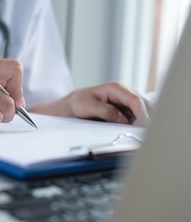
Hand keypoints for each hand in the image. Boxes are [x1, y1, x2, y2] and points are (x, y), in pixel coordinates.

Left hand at [31, 82, 151, 125]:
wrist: (75, 104)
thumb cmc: (80, 103)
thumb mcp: (87, 106)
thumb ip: (104, 111)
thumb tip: (122, 119)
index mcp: (116, 88)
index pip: (135, 100)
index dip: (142, 113)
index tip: (144, 126)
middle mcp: (124, 92)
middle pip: (144, 105)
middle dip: (146, 118)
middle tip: (142, 133)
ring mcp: (126, 100)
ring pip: (143, 111)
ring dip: (142, 122)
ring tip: (138, 134)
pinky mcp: (126, 109)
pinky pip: (137, 116)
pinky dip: (137, 123)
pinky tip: (133, 131)